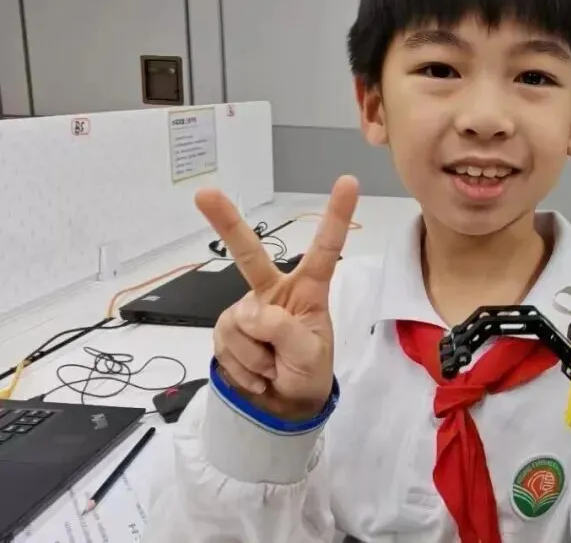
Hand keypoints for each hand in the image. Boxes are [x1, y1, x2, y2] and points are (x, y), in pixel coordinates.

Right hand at [198, 175, 358, 419]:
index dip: (336, 216)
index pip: (324, 250)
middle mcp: (273, 293)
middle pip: (249, 254)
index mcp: (307, 290)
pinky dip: (243, 366)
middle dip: (225, 222)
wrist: (287, 406)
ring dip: (256, 356)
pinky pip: (226, 344)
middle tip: (205, 194)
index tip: (348, 182)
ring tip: (274, 367)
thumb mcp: (309, 355)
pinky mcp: (227, 330)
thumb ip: (285, 331)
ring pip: (239, 324)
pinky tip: (257, 373)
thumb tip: (254, 315)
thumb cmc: (308, 372)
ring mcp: (247, 311)